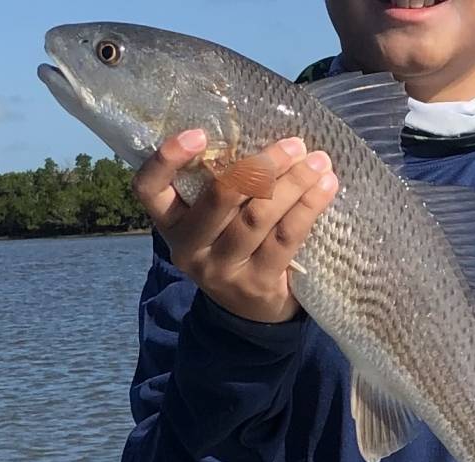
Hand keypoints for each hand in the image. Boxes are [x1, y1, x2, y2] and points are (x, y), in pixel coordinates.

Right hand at [132, 130, 337, 322]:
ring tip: (318, 161)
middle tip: (293, 144)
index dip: (166, 159)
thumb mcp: (214, 222)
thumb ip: (223, 187)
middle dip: (260, 166)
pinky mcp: (256, 283)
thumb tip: (266, 135)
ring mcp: (222, 269)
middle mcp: (189, 248)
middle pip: (219, 198)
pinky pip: (285, 238)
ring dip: (292, 183)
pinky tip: (325, 187)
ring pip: (257, 217)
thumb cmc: (234, 247)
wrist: (251, 313)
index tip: (198, 133)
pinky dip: (308, 208)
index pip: (149, 189)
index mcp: (171, 223)